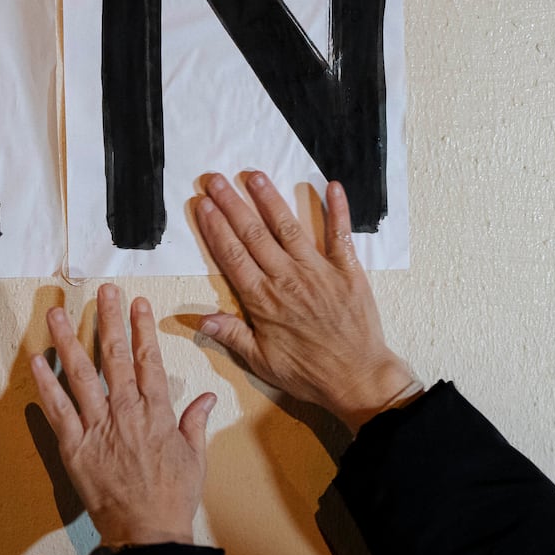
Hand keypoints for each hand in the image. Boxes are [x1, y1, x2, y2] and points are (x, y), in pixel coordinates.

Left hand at [30, 284, 217, 547]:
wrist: (148, 532)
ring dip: (68, 341)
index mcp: (157, 412)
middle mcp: (126, 412)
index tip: (138, 303)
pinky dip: (46, 385)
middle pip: (114, 357)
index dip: (142, 329)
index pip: (148, 360)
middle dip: (108, 320)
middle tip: (103, 292)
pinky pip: (57, 410)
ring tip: (57, 313)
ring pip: (80, 375)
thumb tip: (206, 399)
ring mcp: (98, 428)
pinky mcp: (75, 447)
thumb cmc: (173, 497)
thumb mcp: (194, 458)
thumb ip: (195, 423)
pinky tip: (35, 361)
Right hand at [194, 172, 418, 430]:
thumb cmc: (307, 373)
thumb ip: (231, 335)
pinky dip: (337, 210)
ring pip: (288, 228)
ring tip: (254, 175)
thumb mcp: (261, 361)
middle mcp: (287, 278)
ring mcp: (318, 271)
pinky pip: (340, 235)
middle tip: (215, 179)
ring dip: (270, 199)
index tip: (203, 204)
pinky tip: (332, 185)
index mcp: (263, 300)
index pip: (233, 255)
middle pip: (253, 234)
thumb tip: (197, 319)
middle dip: (232, 204)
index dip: (215, 228)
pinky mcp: (347, 270)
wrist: (357, 378)